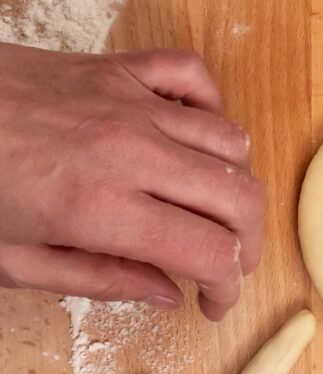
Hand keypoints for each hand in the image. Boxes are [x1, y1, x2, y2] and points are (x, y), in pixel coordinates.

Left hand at [0, 43, 265, 319]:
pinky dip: (209, 109)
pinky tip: (193, 137)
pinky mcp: (118, 69)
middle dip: (247, 245)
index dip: (227, 288)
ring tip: (213, 211)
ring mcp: (129, 103)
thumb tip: (166, 292)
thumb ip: (101, 280)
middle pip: (239, 199)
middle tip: (228, 267)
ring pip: (231, 143)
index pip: (210, 252)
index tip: (214, 304)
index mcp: (101, 210)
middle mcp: (130, 152)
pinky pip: (194, 77)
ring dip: (236, 185)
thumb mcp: (14, 260)